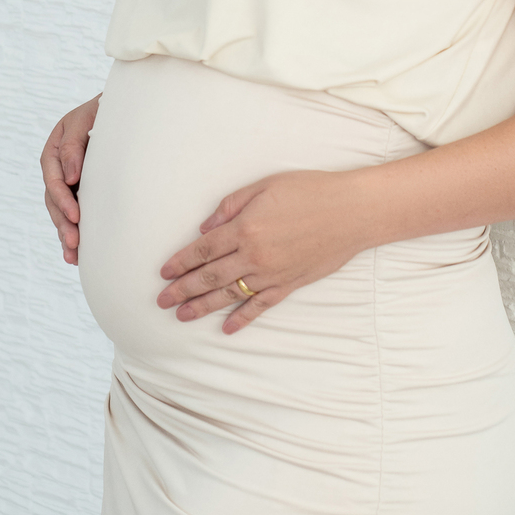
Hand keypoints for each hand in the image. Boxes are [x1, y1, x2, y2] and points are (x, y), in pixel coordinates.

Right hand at [41, 95, 100, 264]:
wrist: (125, 109)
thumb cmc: (107, 111)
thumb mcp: (88, 119)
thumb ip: (74, 145)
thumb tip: (70, 177)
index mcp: (55, 148)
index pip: (53, 177)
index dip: (62, 198)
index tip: (76, 215)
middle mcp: (58, 167)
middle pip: (54, 200)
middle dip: (63, 223)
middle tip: (74, 243)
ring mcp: (69, 180)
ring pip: (61, 211)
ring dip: (66, 233)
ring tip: (73, 255)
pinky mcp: (81, 191)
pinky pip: (73, 213)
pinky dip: (74, 232)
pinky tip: (77, 254)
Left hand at [156, 169, 372, 332]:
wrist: (352, 212)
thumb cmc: (310, 191)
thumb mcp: (265, 186)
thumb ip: (231, 205)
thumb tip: (205, 228)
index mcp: (245, 228)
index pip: (203, 250)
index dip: (181, 262)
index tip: (163, 273)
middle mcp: (254, 255)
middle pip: (210, 276)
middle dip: (183, 289)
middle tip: (162, 302)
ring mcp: (272, 274)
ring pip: (229, 294)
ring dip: (203, 306)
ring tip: (182, 316)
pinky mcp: (290, 284)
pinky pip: (261, 306)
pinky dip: (242, 318)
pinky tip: (226, 328)